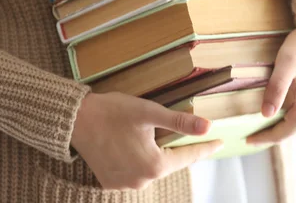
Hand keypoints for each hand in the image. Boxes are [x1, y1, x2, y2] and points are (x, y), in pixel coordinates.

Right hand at [71, 92, 222, 190]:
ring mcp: (124, 184)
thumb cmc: (113, 111)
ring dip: (157, 155)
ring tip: (159, 138)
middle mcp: (140, 181)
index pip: (188, 156)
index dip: (206, 148)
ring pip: (151, 168)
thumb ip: (180, 122)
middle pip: (169, 163)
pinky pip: (134, 172)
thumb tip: (208, 126)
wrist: (75, 120)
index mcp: (153, 165)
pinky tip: (137, 147)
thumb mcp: (149, 112)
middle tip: (192, 135)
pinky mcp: (110, 181)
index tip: (220, 143)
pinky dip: (139, 161)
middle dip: (179, 149)